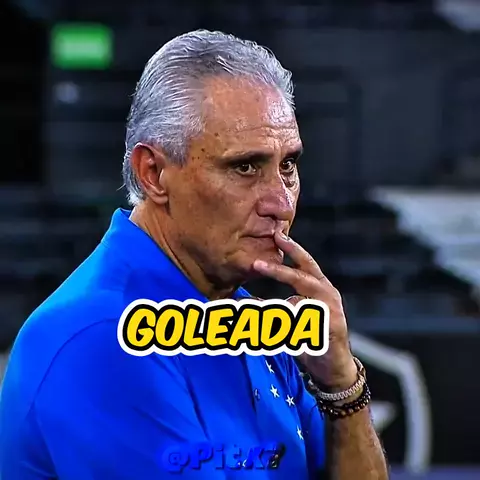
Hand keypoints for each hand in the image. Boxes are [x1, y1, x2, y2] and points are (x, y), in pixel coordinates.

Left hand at [253, 232, 356, 391]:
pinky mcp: (332, 328)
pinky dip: (287, 330)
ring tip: (253, 312)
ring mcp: (331, 310)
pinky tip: (281, 336)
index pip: (305, 263)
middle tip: (256, 264)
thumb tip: (246, 301)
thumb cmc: (311, 339)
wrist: (334, 368)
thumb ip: (273, 309)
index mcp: (319, 286)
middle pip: (302, 277)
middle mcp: (327, 294)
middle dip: (278, 270)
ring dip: (274, 310)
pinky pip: (303, 325)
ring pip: (297, 304)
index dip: (292, 248)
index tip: (277, 234)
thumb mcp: (291, 319)